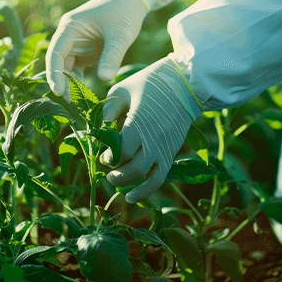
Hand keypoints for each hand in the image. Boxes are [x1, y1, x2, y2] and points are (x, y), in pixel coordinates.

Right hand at [46, 0, 147, 98]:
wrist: (131, 0)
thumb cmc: (123, 11)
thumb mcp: (119, 34)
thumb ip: (112, 56)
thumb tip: (104, 79)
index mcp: (70, 27)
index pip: (55, 53)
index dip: (55, 73)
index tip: (58, 91)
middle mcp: (69, 36)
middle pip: (58, 62)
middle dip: (62, 82)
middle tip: (70, 101)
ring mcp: (77, 44)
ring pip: (67, 68)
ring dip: (71, 83)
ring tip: (78, 101)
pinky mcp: (86, 51)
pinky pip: (77, 69)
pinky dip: (80, 81)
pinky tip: (85, 94)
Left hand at [101, 55, 202, 203]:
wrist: (183, 84)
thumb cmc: (148, 84)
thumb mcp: (122, 90)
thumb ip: (107, 112)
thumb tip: (97, 133)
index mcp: (139, 124)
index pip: (121, 152)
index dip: (108, 157)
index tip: (103, 152)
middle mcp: (153, 140)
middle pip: (132, 168)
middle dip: (114, 172)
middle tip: (106, 163)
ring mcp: (164, 149)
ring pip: (145, 177)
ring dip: (126, 183)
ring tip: (114, 179)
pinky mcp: (170, 153)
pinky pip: (159, 180)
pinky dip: (145, 192)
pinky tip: (131, 198)